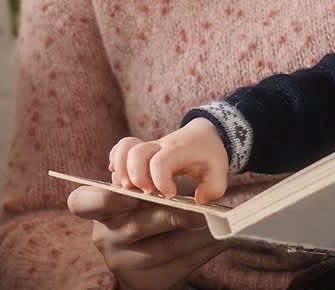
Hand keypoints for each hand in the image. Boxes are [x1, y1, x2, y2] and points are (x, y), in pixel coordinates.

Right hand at [68, 185, 227, 289]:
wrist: (145, 248)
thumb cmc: (143, 207)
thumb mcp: (137, 192)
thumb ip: (149, 182)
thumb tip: (186, 184)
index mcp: (96, 207)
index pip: (82, 202)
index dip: (104, 196)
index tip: (130, 188)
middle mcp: (105, 235)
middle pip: (134, 226)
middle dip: (170, 216)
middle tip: (199, 211)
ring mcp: (121, 260)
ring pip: (160, 250)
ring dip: (194, 237)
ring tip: (217, 224)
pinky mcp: (143, 280)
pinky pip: (177, 266)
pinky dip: (201, 251)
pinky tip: (218, 240)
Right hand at [110, 118, 228, 202]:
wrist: (202, 134)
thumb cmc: (208, 154)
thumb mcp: (218, 170)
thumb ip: (213, 187)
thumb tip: (198, 201)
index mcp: (178, 150)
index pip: (161, 161)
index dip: (160, 180)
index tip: (170, 194)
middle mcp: (159, 146)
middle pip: (137, 153)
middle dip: (137, 177)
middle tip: (147, 194)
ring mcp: (147, 148)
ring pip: (124, 150)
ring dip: (122, 171)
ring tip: (129, 190)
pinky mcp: (138, 153)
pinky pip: (120, 150)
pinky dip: (116, 163)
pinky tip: (120, 180)